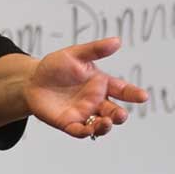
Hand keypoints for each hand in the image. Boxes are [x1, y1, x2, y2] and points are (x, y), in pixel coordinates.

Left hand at [25, 38, 149, 138]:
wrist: (31, 80)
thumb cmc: (55, 66)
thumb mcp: (75, 54)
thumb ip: (95, 50)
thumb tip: (117, 41)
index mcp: (102, 84)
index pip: (123, 90)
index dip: (134, 94)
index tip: (143, 96)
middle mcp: (96, 101)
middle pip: (114, 112)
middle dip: (119, 116)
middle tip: (120, 115)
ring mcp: (84, 113)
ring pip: (100, 125)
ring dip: (105, 126)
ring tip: (105, 123)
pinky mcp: (69, 123)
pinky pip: (80, 131)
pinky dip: (86, 132)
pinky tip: (88, 130)